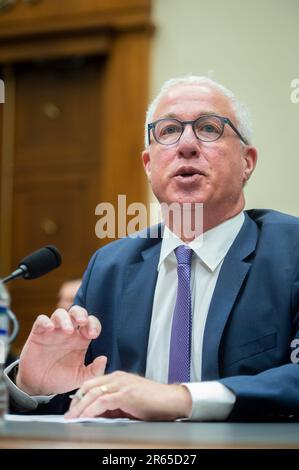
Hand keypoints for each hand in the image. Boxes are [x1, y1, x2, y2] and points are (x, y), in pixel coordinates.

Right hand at [16, 305, 106, 395]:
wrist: (40, 386)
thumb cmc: (62, 379)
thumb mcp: (81, 378)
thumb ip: (95, 371)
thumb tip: (104, 358)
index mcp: (81, 339)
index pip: (91, 323)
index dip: (94, 324)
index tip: (93, 335)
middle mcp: (68, 332)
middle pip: (76, 312)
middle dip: (80, 314)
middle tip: (82, 322)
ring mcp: (53, 331)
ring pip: (60, 313)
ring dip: (64, 318)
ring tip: (67, 330)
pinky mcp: (38, 334)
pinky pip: (41, 321)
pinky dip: (45, 321)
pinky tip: (49, 328)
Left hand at [64, 371, 191, 420]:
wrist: (172, 400)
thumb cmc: (154, 402)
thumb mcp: (129, 402)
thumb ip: (113, 405)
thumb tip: (96, 414)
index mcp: (118, 377)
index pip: (92, 383)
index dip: (80, 395)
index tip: (72, 407)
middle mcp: (119, 378)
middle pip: (89, 386)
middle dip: (76, 401)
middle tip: (68, 414)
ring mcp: (123, 384)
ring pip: (94, 393)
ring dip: (80, 407)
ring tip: (72, 418)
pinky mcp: (127, 394)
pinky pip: (104, 401)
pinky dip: (92, 409)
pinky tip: (86, 417)